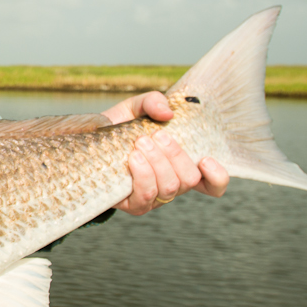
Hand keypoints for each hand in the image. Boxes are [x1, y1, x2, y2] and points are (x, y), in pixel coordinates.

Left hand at [104, 91, 228, 215]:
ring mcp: (154, 198)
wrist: (88, 141)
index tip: (206, 159)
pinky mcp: (134, 204)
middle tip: (155, 136)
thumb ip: (153, 102)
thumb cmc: (120, 127)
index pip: (212, 184)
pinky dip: (143, 174)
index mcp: (181, 165)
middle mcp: (172, 184)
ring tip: (141, 143)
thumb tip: (167, 113)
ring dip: (158, 162)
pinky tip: (134, 158)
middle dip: (175, 155)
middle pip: (189, 180)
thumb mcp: (137, 108)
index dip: (218, 177)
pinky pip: (146, 195)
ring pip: (169, 187)